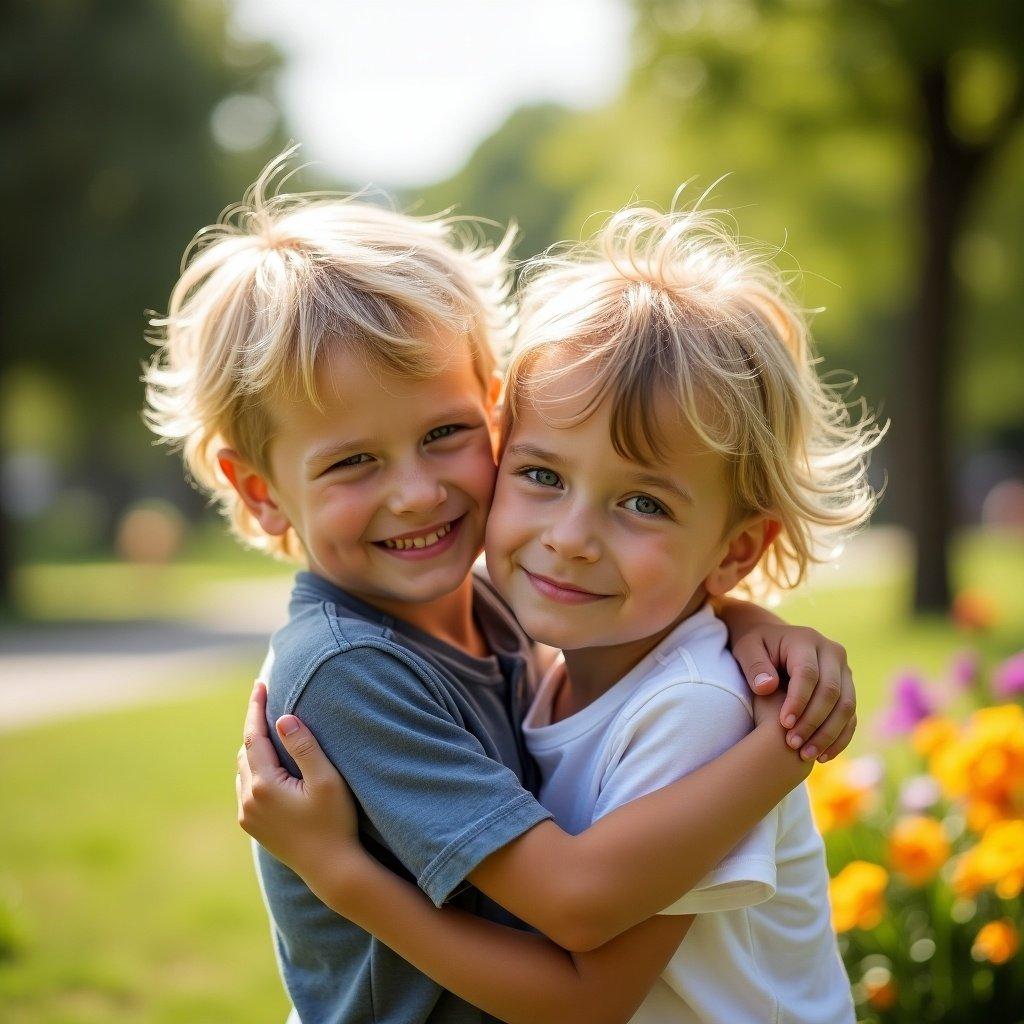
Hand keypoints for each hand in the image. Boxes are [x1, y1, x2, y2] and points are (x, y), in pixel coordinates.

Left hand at [236, 682, 363, 882]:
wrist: (331, 868)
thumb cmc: (335, 821)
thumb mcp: (326, 780)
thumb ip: (304, 747)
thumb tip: (283, 719)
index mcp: (264, 785)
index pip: (254, 736)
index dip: (256, 708)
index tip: (259, 683)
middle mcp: (249, 800)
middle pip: (246, 751)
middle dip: (256, 726)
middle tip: (267, 700)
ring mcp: (248, 815)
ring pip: (244, 770)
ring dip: (254, 748)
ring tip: (269, 729)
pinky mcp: (252, 826)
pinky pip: (246, 787)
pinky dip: (254, 769)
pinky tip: (268, 764)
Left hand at [731, 622, 855, 762]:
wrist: (773, 641)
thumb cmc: (756, 647)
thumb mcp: (746, 649)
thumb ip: (754, 665)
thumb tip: (767, 686)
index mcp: (806, 640)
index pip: (808, 673)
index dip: (798, 700)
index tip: (784, 724)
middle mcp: (832, 653)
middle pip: (831, 691)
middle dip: (813, 721)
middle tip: (793, 744)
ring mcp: (844, 671)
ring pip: (846, 706)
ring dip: (828, 734)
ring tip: (806, 755)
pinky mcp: (848, 688)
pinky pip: (851, 716)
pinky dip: (840, 737)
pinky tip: (822, 756)